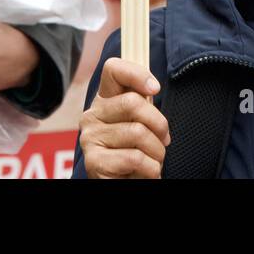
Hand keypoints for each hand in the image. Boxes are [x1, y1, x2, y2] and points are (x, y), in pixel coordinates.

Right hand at [78, 57, 167, 178]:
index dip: (137, 73)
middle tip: (164, 140)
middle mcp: (92, 115)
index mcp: (103, 100)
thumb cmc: (135, 151)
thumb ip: (142, 104)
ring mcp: (90, 138)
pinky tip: (145, 172)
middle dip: (159, 124)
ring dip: (157, 151)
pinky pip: (134, 158)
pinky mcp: (94, 162)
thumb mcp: (140, 123)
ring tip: (153, 160)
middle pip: (133, 102)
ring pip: (138, 133)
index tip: (156, 88)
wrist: (122, 183)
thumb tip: (152, 87)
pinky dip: (150, 169)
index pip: (112, 69)